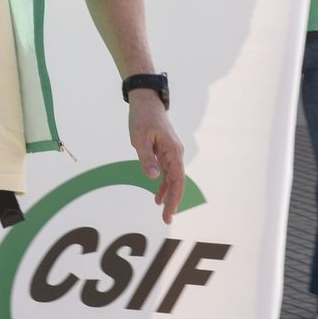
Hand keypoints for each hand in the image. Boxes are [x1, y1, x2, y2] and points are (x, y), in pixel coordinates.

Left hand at [128, 91, 185, 223]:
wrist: (146, 99)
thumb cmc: (143, 117)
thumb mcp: (140, 139)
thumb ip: (147, 159)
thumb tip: (153, 178)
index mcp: (172, 151)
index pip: (177, 180)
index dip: (174, 198)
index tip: (169, 213)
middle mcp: (175, 152)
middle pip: (177, 181)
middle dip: (173, 200)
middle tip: (167, 219)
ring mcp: (171, 151)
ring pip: (173, 177)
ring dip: (169, 193)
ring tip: (162, 210)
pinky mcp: (165, 149)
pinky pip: (167, 170)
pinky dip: (163, 183)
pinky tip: (157, 194)